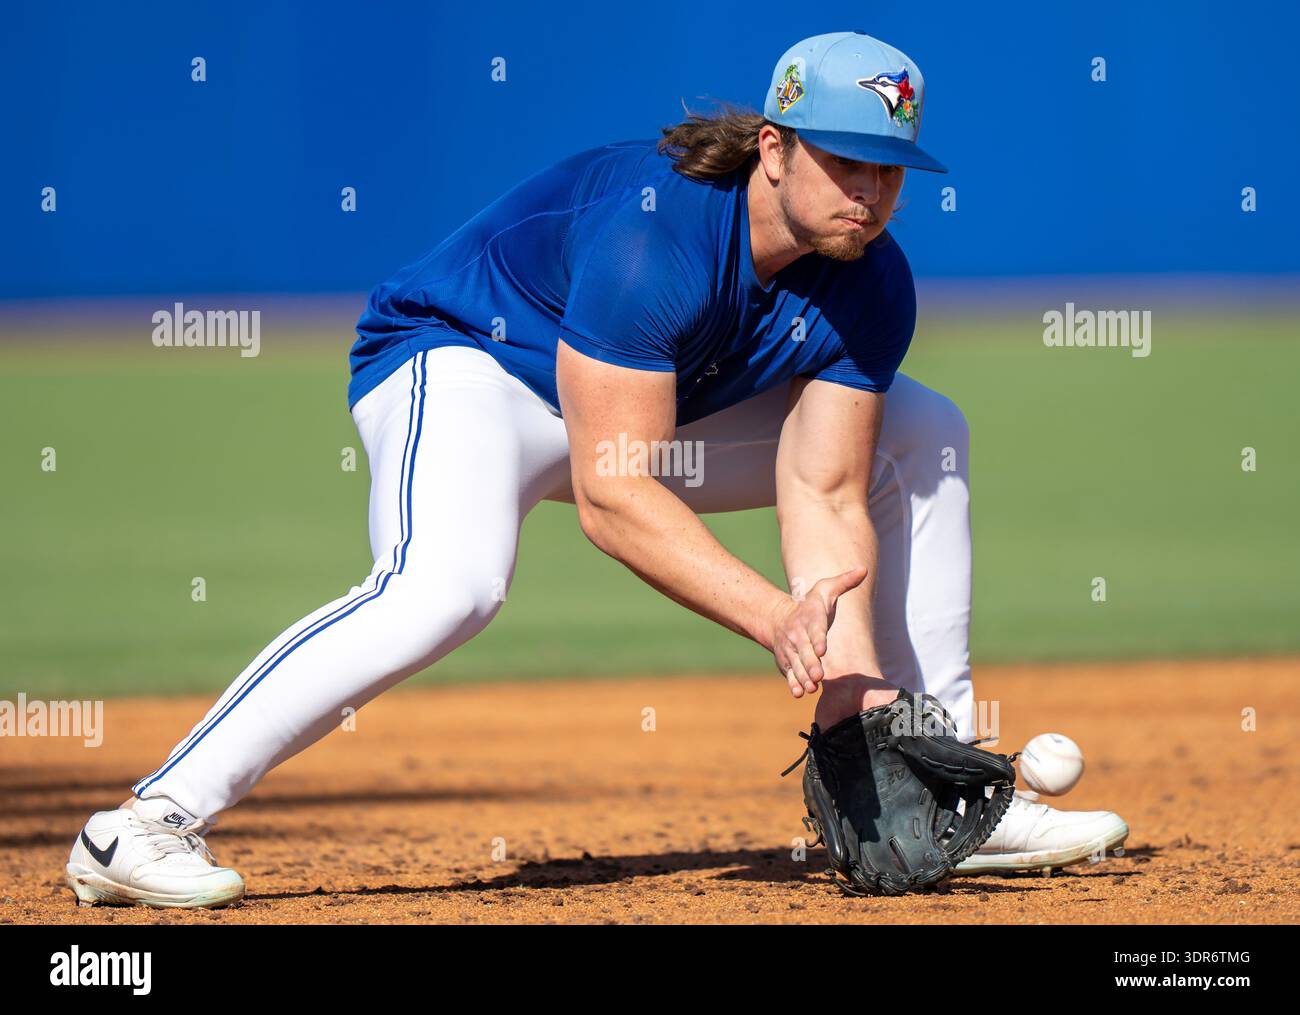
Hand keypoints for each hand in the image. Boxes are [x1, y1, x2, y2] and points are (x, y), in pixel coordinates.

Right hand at [767, 566, 867, 697]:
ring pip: (797, 666)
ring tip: (810, 688)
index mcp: (809, 619)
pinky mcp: (787, 663)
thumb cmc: (809, 606)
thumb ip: (844, 582)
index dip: (817, 639)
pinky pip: (789, 674)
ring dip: (803, 678)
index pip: (815, 629)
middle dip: (810, 664)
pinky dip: (793, 684)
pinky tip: (798, 693)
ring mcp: (791, 651)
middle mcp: (798, 636)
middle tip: (818, 675)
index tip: (821, 649)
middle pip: (805, 652)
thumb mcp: (825, 589)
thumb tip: (862, 570)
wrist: (777, 619)